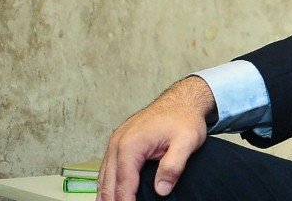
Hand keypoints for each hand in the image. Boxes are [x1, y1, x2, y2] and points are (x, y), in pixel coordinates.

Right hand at [99, 76, 214, 200]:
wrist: (181, 100)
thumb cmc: (184, 119)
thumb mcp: (187, 141)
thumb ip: (173, 165)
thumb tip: (161, 190)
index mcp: (131, 144)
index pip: (124, 183)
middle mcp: (117, 143)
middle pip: (108, 182)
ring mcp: (115, 142)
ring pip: (103, 177)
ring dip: (106, 195)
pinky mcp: (118, 143)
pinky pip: (107, 168)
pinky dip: (107, 183)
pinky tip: (111, 195)